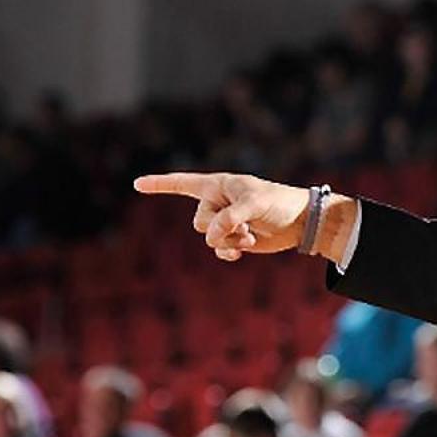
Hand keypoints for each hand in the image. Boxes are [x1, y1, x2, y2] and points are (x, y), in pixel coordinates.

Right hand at [133, 172, 309, 260]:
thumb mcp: (255, 203)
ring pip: (208, 238)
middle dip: (218, 228)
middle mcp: (217, 202)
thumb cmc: (279, 202)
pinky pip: (218, 250)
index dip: (159, 184)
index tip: (137, 183)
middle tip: (244, 224)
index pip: (182, 183)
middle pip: (198, 221)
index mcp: (217, 185)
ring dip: (228, 241)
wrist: (300, 222)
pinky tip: (242, 252)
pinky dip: (228, 252)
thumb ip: (231, 216)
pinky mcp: (234, 239)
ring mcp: (225, 222)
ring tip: (250, 235)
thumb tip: (213, 235)